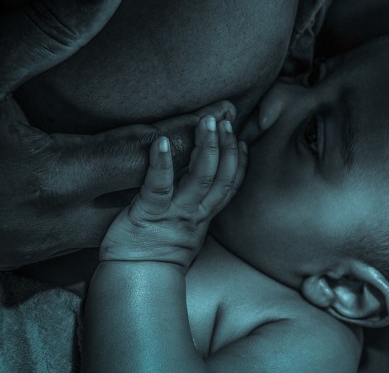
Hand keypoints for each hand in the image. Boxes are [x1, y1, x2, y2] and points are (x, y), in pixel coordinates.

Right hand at [0, 0, 234, 269]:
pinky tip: (126, 190)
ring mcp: (47, 243)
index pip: (148, 152)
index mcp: (57, 176)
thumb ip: (45, 33)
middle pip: (148, 191)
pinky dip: (122, 206)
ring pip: (126, 219)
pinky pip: (96, 231)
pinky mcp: (31, 253)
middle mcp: (63, 219)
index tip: (223, 111)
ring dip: (157, 190)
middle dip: (186, 161)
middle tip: (217, 135)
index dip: (188, 130)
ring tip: (185, 162)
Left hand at [100, 115, 246, 271]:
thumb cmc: (153, 252)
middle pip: (220, 177)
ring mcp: (174, 213)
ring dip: (206, 147)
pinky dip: (163, 163)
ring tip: (207, 122)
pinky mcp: (148, 214)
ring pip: (200, 178)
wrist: (134, 280)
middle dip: (226, 147)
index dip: (239, 163)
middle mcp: (194, 213)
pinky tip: (162, 142)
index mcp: (202, 216)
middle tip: (226, 121)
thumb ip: (193, 207)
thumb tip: (197, 184)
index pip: (230, 186)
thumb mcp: (184, 230)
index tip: (241, 141)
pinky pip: (159, 186)